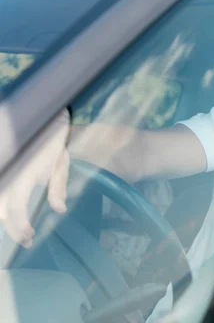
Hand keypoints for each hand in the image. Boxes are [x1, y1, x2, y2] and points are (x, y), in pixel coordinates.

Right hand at [0, 110, 70, 247]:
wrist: (42, 123)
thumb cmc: (53, 146)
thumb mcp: (61, 165)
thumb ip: (58, 188)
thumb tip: (59, 209)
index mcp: (25, 175)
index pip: (15, 207)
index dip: (19, 226)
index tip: (30, 237)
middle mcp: (10, 174)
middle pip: (1, 209)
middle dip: (12, 227)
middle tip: (26, 238)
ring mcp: (4, 171)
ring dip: (5, 217)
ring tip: (19, 226)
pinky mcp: (3, 168)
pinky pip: (1, 190)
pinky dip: (4, 205)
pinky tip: (11, 213)